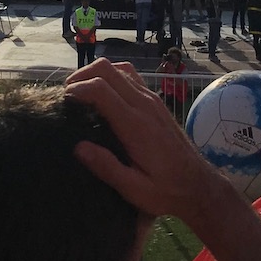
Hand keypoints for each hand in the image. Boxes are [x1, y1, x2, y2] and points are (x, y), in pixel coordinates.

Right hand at [65, 59, 222, 221]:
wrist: (199, 185)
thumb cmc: (166, 191)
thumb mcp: (134, 189)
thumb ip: (107, 167)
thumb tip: (78, 146)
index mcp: (136, 125)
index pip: (101, 89)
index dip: (77, 89)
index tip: (62, 101)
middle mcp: (145, 104)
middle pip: (109, 70)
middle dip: (82, 75)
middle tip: (66, 94)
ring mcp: (153, 100)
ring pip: (120, 69)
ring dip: (97, 73)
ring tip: (80, 91)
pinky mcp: (156, 102)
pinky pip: (131, 77)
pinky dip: (111, 77)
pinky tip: (102, 93)